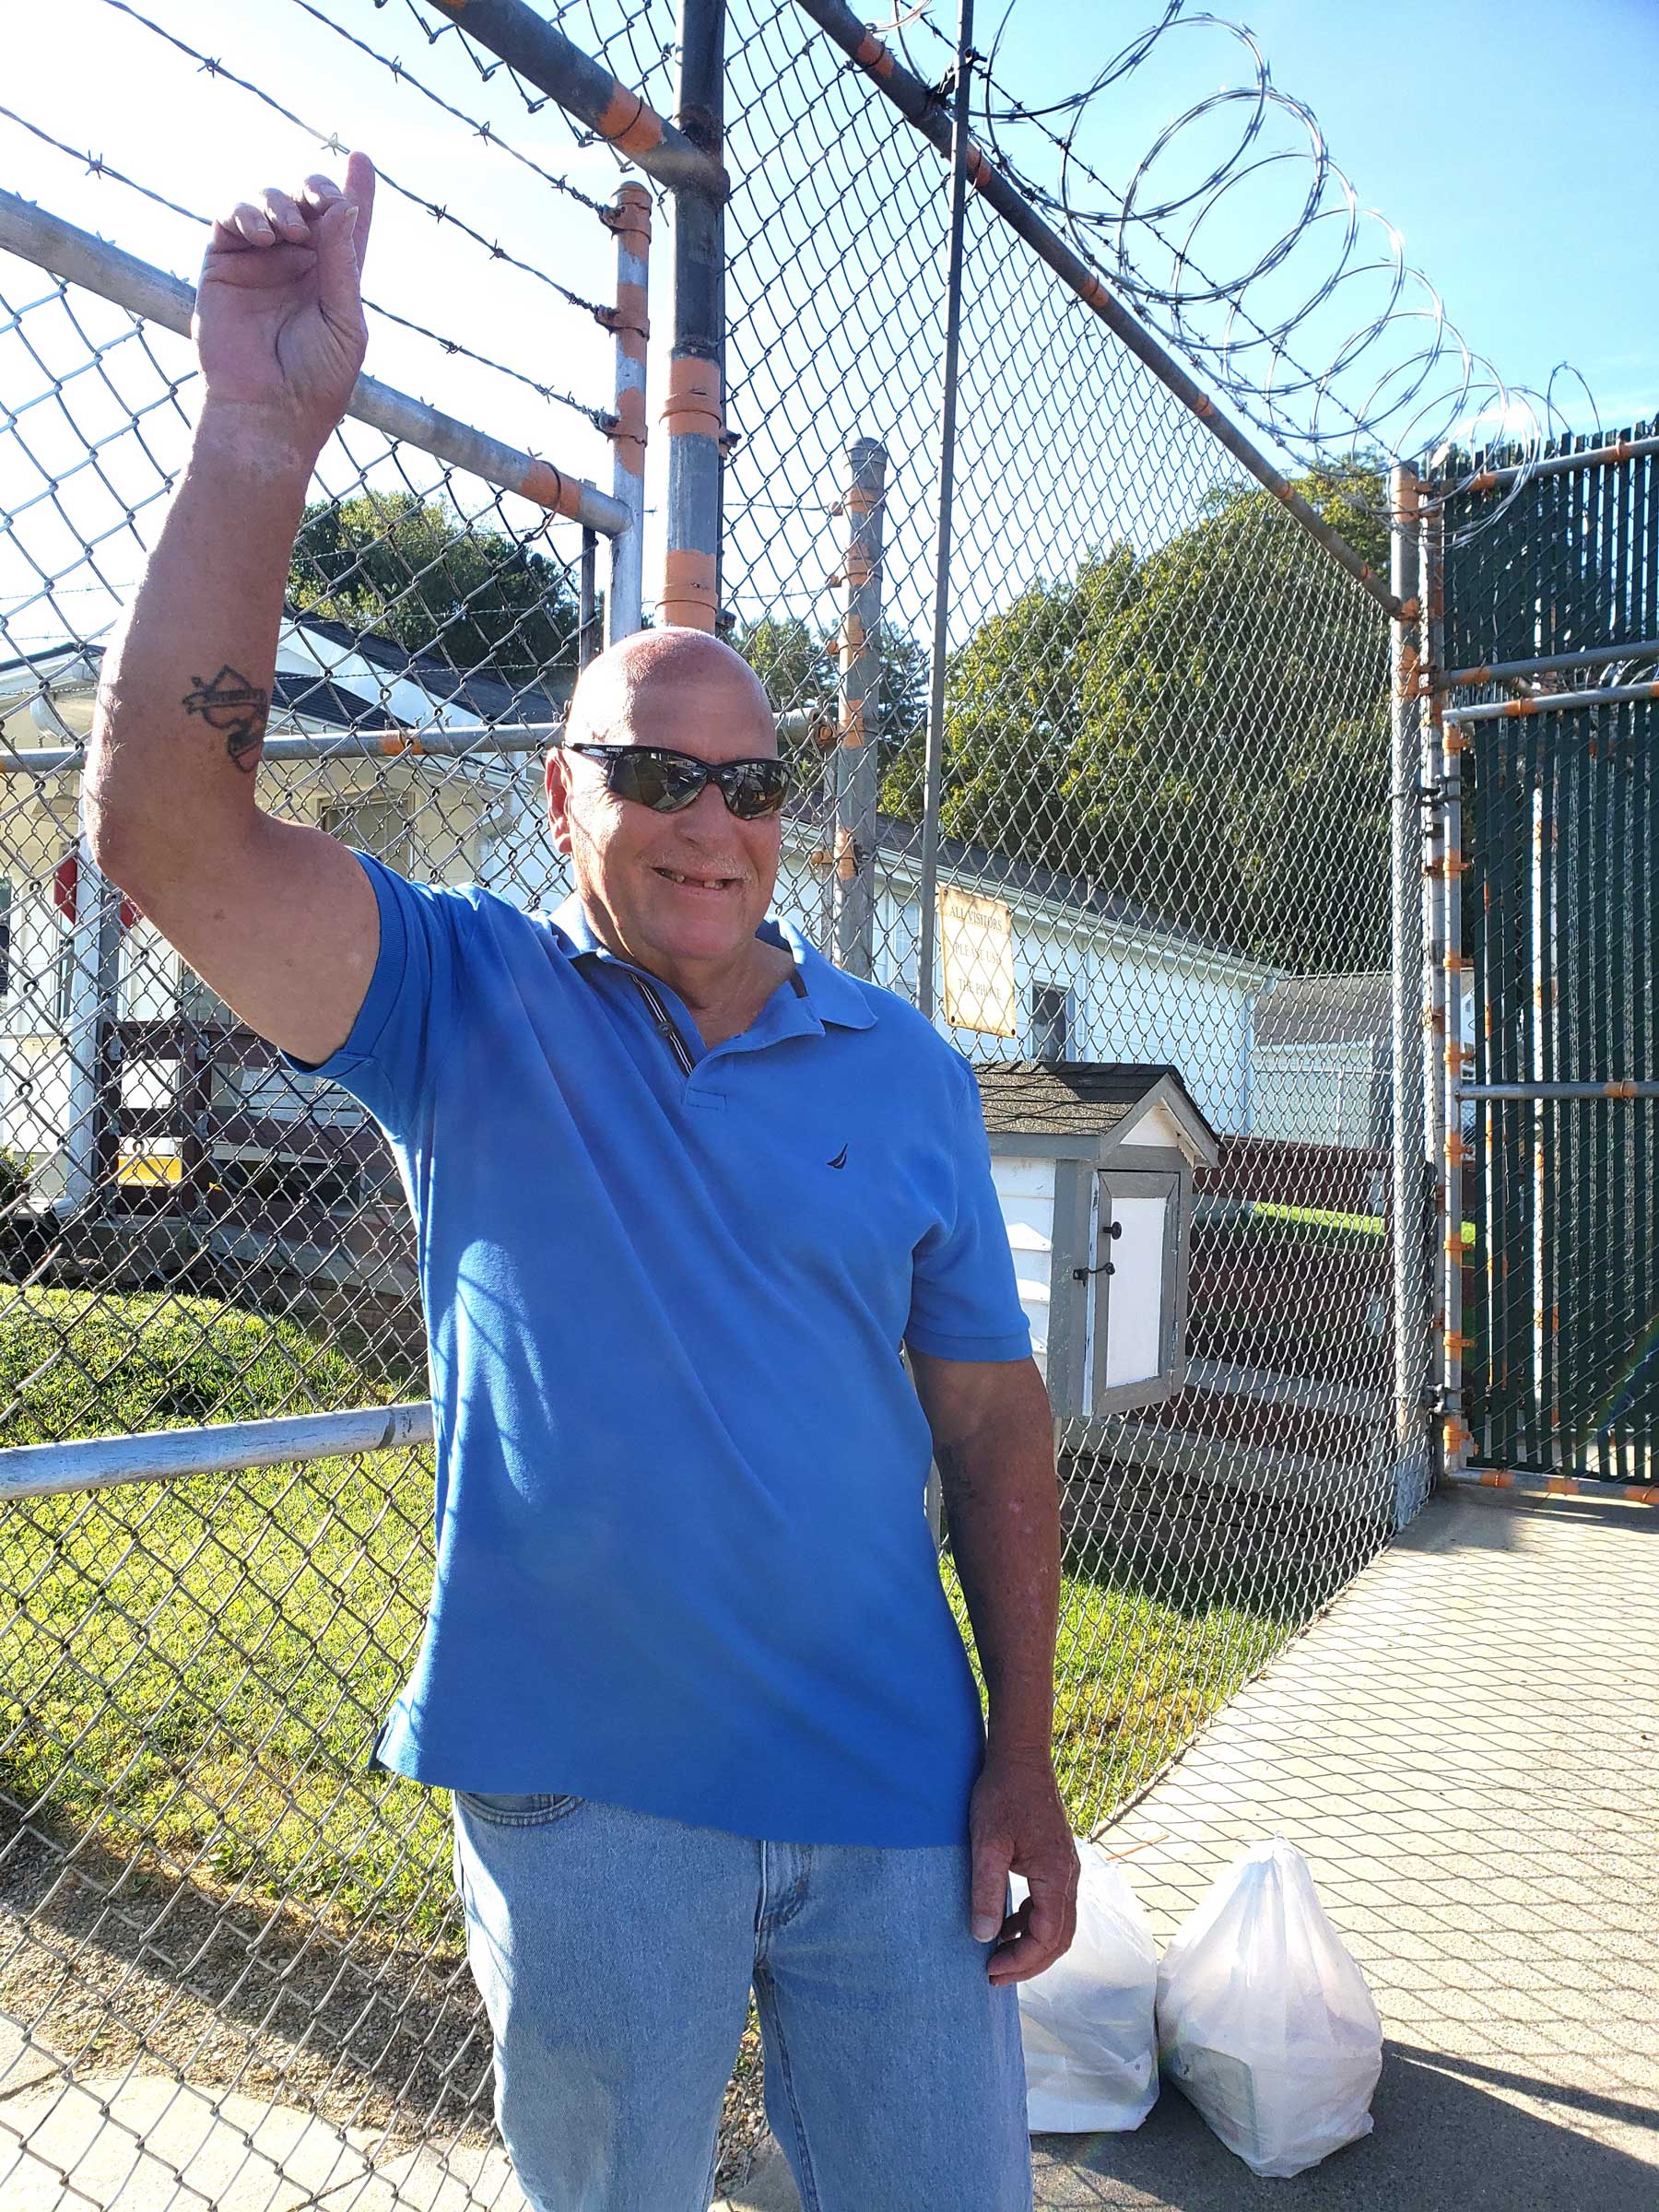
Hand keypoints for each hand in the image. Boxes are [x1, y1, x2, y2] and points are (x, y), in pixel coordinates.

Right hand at [194, 152, 376, 456]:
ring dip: (280, 202)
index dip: (355, 191)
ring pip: (266, 202)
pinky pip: (229, 221)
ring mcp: (258, 262)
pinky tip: (261, 234)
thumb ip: (342, 264)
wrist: (269, 413)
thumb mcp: (344, 321)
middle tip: (319, 199)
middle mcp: (296, 263)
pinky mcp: (222, 266)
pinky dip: (245, 214)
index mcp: (333, 278)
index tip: (360, 157)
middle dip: (314, 189)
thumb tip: (343, 207)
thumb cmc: (316, 380)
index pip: (347, 225)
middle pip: (305, 202)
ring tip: (290, 229)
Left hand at [968, 1746, 1078, 1983]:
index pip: (1048, 1937)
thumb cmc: (1002, 1795)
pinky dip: (1031, 1922)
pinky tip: (1006, 1925)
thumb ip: (986, 1890)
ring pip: (1057, 1923)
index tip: (991, 1970)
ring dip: (1030, 1945)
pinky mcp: (1055, 1861)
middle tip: (993, 1976)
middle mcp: (1069, 1876)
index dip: (1021, 1961)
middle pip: (1059, 1938)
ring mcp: (1065, 1868)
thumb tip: (983, 1937)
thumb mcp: (987, 1842)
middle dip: (1028, 1962)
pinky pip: (1050, 1904)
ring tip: (997, 1957)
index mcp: (1056, 1875)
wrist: (1020, 1757)